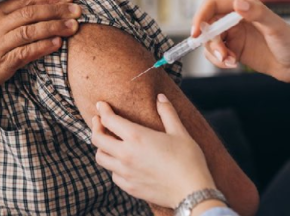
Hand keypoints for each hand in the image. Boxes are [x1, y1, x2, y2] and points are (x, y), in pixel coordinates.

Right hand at [0, 0, 80, 115]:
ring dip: (55, 27)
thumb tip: (32, 10)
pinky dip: (43, 47)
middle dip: (58, 10)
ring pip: (31, 31)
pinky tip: (57, 43)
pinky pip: (25, 53)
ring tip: (74, 26)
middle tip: (78, 10)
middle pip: (32, 13)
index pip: (26, 0)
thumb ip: (5, 18)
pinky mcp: (0, 65)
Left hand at [92, 95, 215, 208]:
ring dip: (101, 147)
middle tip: (98, 120)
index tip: (101, 105)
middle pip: (97, 138)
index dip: (102, 110)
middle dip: (95, 126)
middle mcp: (125, 154)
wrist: (193, 193)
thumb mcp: (179, 132)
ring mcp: (125, 172)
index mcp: (136, 137)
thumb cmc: (189, 161)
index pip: (109, 120)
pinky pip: (113, 174)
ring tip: (107, 141)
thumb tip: (160, 97)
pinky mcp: (129, 187)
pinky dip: (113, 165)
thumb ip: (167, 112)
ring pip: (100, 158)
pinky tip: (121, 162)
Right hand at [192, 0, 289, 82]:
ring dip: (215, 53)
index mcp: (242, 5)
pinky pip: (214, 54)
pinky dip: (219, 61)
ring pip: (208, 41)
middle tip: (222, 55)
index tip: (196, 33)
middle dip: (210, 42)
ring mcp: (231, 34)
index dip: (200, 16)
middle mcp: (233, 18)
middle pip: (207, 26)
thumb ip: (256, 13)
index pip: (211, 5)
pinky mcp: (230, 48)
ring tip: (231, 62)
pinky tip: (233, 64)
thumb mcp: (275, 27)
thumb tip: (237, 3)